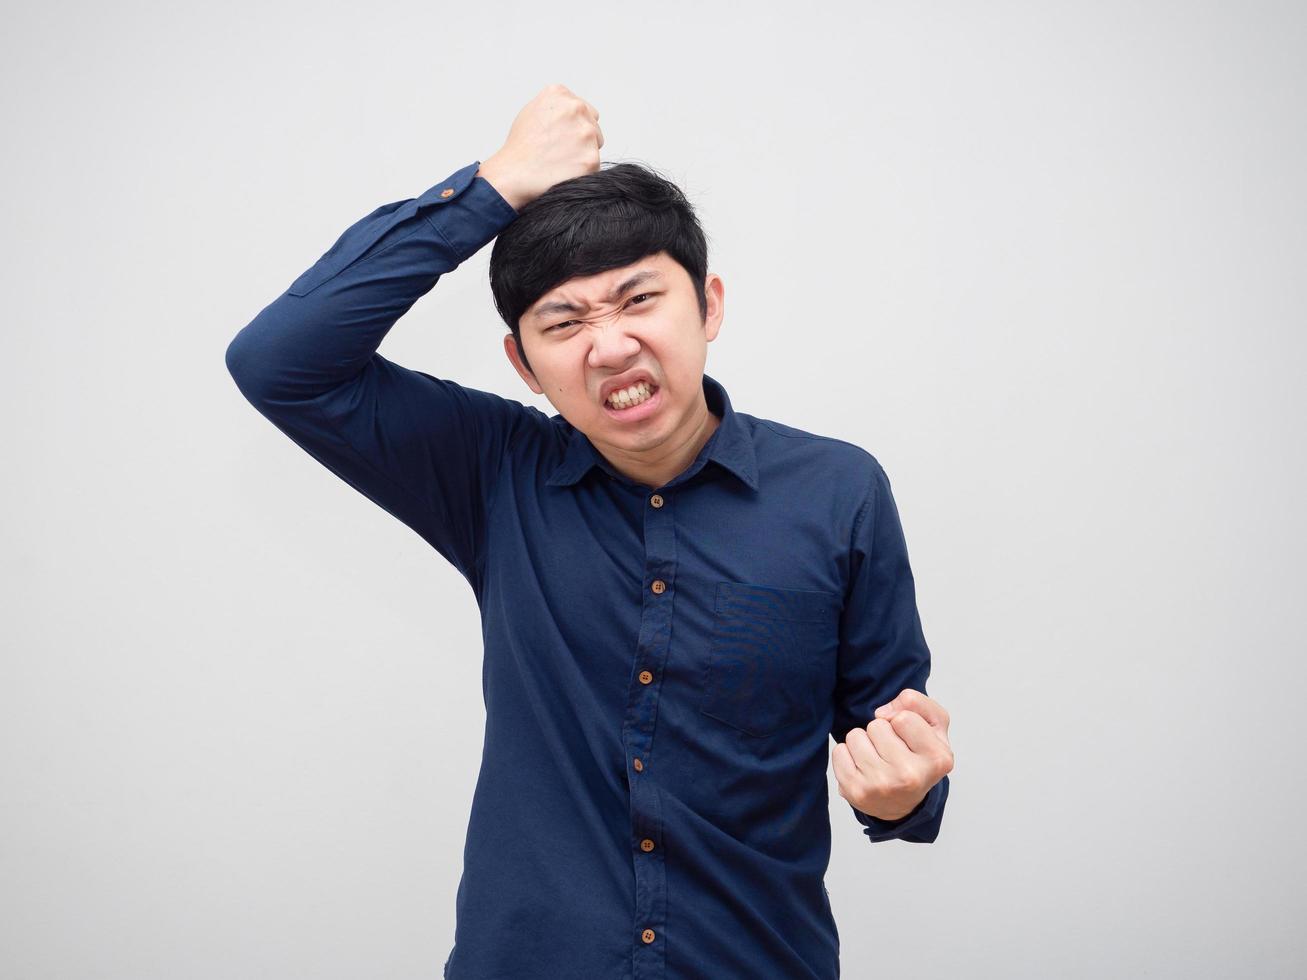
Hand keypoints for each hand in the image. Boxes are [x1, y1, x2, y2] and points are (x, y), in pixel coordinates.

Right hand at [476, 83, 603, 211]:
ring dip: (583, 154)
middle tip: (560, 152)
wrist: (513, 174)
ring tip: (560, 162)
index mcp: (560, 94)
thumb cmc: (520, 147)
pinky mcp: (591, 157)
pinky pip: (594, 165)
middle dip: (581, 139)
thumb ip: (556, 106)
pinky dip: (583, 171)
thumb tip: (572, 111)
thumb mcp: (532, 110)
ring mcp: (585, 133)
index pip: (584, 110)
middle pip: (593, 126)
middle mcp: (576, 108)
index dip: (573, 127)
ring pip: (596, 145)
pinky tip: (564, 172)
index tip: (561, 138)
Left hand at [832, 688, 953, 821]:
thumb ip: (917, 703)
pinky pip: (839, 751)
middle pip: (877, 725)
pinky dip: (848, 755)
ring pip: (855, 736)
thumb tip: (882, 712)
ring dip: (864, 742)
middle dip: (882, 732)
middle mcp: (910, 776)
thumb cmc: (918, 758)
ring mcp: (881, 786)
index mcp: (937, 759)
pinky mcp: (855, 791)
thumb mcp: (933, 725)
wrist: (901, 803)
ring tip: (878, 760)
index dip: (903, 722)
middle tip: (892, 752)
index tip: (909, 740)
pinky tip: (863, 769)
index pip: (904, 717)